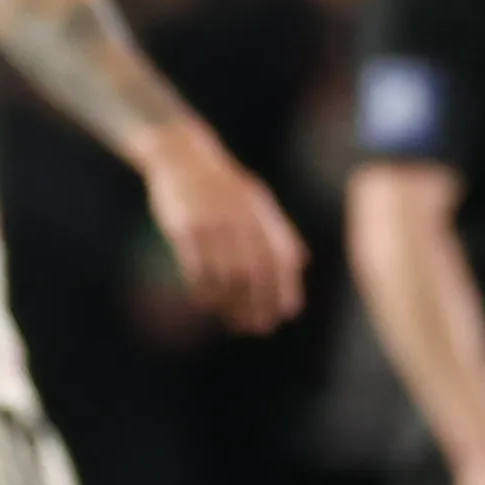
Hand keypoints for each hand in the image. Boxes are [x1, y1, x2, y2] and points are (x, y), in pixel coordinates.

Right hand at [137, 119, 307, 334]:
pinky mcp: (186, 228)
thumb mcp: (257, 198)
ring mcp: (213, 223)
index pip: (280, 257)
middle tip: (259, 328)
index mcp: (260, 211)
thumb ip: (279, 229)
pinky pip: (197, 268)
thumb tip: (302, 261)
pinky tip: (206, 304)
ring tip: (233, 322)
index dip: (286, 287)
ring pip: (226, 275)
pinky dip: (204, 291)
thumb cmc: (223, 183)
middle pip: (255, 272)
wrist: (182, 156)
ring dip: (231, 305)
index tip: (286, 313)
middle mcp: (240, 218)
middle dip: (259, 304)